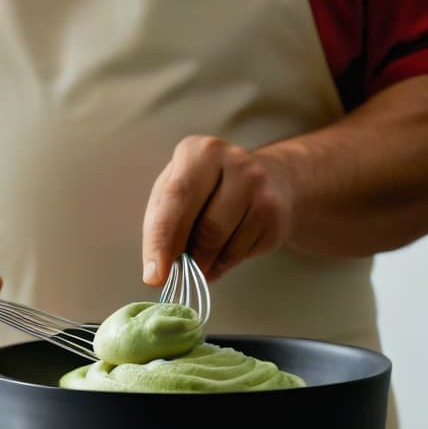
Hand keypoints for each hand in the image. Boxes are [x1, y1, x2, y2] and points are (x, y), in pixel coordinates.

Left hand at [142, 136, 295, 284]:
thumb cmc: (210, 189)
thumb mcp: (177, 191)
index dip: (161, 240)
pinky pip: (239, 254)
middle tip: (171, 276)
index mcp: (199, 151)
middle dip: (184, 257)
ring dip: (202, 263)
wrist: (272, 181)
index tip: (153, 274)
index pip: (176, 198)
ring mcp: (260, 188)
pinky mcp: (274, 215)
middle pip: (204, 226)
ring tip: (196, 260)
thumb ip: (160, 224)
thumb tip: (155, 271)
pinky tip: (219, 253)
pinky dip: (221, 263)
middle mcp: (234, 163)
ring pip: (222, 244)